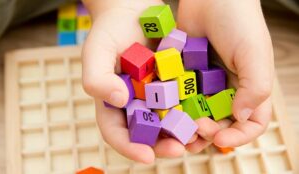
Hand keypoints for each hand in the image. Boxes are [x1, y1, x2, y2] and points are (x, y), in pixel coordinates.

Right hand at [82, 0, 187, 162]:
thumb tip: (119, 101)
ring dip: (180, 134)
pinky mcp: (171, 84)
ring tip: (196, 138)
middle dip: (161, 145)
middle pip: (145, 133)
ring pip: (166, 122)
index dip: (129, 147)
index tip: (146, 156)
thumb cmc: (109, 30)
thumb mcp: (96, 52)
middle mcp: (134, 104)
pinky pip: (181, 101)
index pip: (115, 132)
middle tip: (178, 149)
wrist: (133, 10)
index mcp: (112, 102)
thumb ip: (97, 78)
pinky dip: (190, 111)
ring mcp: (153, 95)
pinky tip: (203, 115)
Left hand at [177, 0, 273, 150]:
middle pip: (220, 123)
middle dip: (209, 133)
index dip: (239, 136)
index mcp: (249, 88)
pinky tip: (166, 111)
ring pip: (197, 114)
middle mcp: (227, 90)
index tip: (221, 139)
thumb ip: (255, 87)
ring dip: (188, 126)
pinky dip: (174, 107)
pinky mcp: (185, 75)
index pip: (251, 123)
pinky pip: (179, 97)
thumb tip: (241, 117)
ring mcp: (204, 84)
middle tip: (196, 131)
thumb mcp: (254, 53)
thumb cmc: (239, 21)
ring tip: (179, 131)